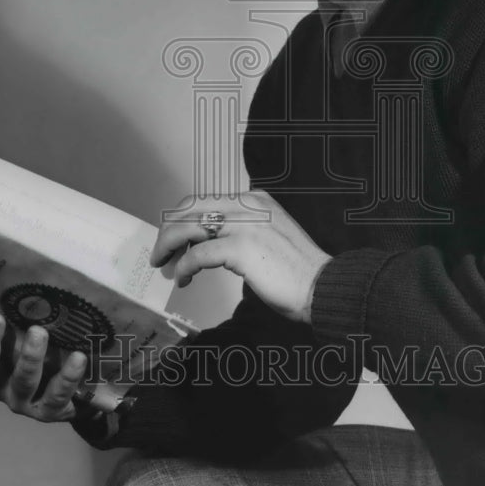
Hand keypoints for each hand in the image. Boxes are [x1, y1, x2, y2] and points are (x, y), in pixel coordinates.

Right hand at [0, 312, 87, 422]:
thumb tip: (18, 273)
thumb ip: (17, 316)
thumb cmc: (44, 356)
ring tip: (40, 332)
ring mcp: (22, 399)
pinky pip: (57, 395)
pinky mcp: (49, 410)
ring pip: (23, 380)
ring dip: (30, 356)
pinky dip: (68, 376)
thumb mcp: (25, 336)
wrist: (77, 396)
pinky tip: (78, 358)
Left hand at [151, 191, 330, 322]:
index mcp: (255, 200)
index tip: (173, 238)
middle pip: (190, 208)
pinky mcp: (242, 248)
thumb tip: (206, 245)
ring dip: (170, 247)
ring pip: (188, 226)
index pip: (205, 200)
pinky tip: (184, 278)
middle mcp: (248, 205)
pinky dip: (185, 267)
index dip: (183, 219)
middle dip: (169, 230)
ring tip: (165, 265)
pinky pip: (198, 254)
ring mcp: (245, 224)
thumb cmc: (297, 271)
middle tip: (161, 252)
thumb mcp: (267, 236)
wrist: (322, 285)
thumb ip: (241, 232)